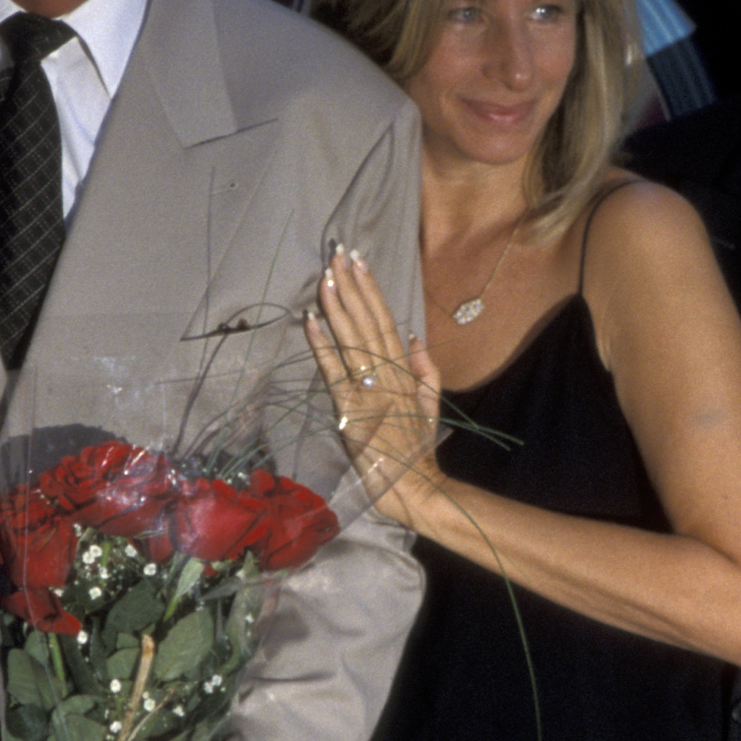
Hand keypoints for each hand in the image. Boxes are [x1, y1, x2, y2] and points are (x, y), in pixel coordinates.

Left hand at [303, 245, 440, 527]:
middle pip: (367, 322)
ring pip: (352, 340)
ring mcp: (369, 390)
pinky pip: (334, 372)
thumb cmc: (417, 447)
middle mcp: (387, 374)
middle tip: (337, 254)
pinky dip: (322, 346)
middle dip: (352, 286)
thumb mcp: (430, 405)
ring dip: (337, 307)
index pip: (385, 320)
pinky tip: (310, 321)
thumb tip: (413, 335)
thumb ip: (426, 369)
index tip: (359, 262)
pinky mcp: (351, 410)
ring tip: (325, 277)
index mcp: (403, 371)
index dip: (371, 290)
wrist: (413, 486)